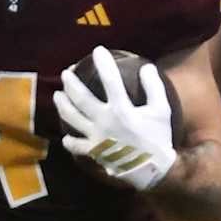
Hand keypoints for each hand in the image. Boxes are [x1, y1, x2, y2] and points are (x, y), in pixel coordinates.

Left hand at [54, 46, 178, 192]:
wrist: (152, 169)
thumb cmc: (158, 138)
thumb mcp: (162, 110)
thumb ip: (154, 87)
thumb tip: (146, 66)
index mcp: (122, 109)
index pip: (110, 80)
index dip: (103, 63)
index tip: (98, 50)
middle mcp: (104, 121)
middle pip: (80, 97)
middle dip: (71, 83)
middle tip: (66, 73)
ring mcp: (96, 137)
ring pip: (71, 118)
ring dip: (62, 105)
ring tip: (58, 96)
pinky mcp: (93, 151)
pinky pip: (76, 145)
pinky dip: (69, 141)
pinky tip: (66, 136)